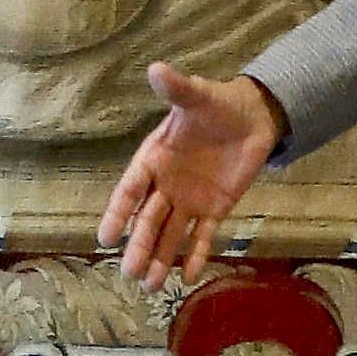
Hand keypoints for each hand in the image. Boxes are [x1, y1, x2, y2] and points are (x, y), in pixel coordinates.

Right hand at [99, 64, 281, 288]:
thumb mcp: (198, 96)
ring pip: (170, 235)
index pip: (130, 191)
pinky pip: (202, 236)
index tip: (104, 238)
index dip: (117, 213)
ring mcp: (188, 200)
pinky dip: (197, 255)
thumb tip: (156, 68)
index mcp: (153, 159)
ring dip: (160, 259)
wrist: (252, 117)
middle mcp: (166, 185)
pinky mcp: (213, 209)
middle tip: (130, 273)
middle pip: (148, 221)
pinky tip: (189, 276)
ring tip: (151, 287)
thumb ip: (177, 88)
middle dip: (139, 246)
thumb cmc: (217, 104)